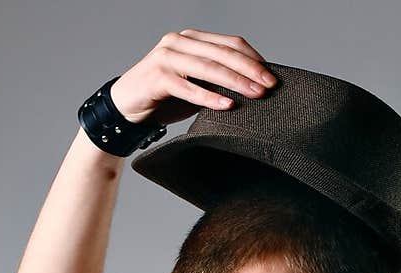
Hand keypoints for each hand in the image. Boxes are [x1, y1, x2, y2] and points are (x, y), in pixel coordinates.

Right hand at [108, 28, 276, 127]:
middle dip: (250, 70)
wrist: (128, 106)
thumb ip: (217, 82)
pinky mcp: (158, 76)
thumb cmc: (165, 97)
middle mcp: (180, 42)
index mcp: (192, 39)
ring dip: (234, 81)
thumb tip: (252, 90)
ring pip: (208, 67)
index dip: (253, 59)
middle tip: (270, 86)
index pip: (230, 43)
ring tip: (255, 94)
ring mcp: (167, 57)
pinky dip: (209, 96)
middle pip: (222, 53)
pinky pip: (188, 87)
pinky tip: (227, 104)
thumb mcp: (196, 86)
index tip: (272, 77)